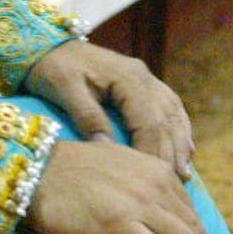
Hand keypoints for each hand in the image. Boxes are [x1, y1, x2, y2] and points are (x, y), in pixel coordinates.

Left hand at [23, 40, 194, 179]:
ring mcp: (146, 78)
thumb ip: (87, 116)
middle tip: (175, 188)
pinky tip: (183, 150)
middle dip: (172, 154)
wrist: (48, 45)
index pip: (149, 120)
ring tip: (184, 175)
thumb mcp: (65, 89)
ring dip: (181, 144)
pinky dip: (179, 130)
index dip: (153, 152)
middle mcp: (143, 76)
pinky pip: (170, 108)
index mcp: (127, 76)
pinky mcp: (143, 84)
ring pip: (173, 114)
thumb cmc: (54, 67)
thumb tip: (107, 149)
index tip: (153, 180)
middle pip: (166, 119)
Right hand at [23, 139, 214, 233]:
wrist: (39, 168)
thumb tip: (151, 208)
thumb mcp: (116, 165)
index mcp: (156, 169)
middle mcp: (155, 183)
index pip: (190, 212)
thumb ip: (139, 180)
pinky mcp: (121, 223)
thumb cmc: (70, 169)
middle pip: (194, 230)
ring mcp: (140, 202)